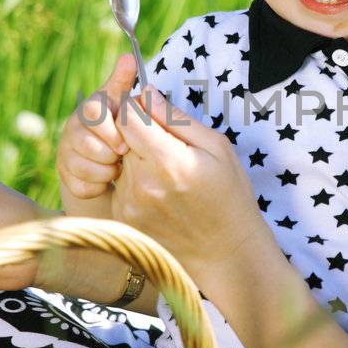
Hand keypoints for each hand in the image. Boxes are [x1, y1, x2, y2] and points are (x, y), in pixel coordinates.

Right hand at [56, 54, 136, 216]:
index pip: (94, 113)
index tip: (125, 143)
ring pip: (87, 169)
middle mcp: (72, 128)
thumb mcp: (121, 102)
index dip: (112, 131)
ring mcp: (65, 152)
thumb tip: (128, 56)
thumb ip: (124, 82)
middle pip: (92, 146)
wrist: (102, 157)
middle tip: (122, 157)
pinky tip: (106, 180)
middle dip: (113, 156)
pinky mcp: (64, 175)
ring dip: (108, 173)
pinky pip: (82, 187)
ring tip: (116, 167)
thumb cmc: (116, 125)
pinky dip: (98, 188)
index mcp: (88, 109)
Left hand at [110, 87, 269, 291]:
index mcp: (169, 163)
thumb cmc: (229, 196)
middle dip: (138, 132)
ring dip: (136, 157)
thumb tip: (147, 94)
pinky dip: (135, 181)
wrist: (225, 254)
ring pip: (118, 160)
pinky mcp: (123, 218)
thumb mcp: (217, 149)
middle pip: (120, 136)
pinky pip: (120, 184)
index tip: (155, 113)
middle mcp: (143, 184)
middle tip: (166, 145)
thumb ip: (178, 120)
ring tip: (167, 174)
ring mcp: (130, 204)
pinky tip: (161, 194)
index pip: (128, 116)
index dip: (139, 107)